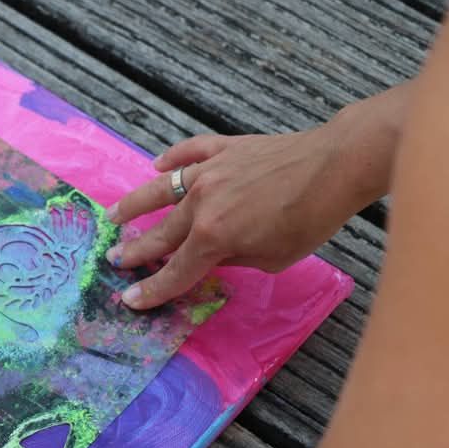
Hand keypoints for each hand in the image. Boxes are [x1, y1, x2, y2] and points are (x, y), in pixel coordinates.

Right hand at [107, 126, 379, 309]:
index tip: (130, 299)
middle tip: (114, 260)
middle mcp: (201, 204)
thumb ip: (235, 257)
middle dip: (135, 251)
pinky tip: (158, 165)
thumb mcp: (273, 258)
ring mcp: (209, 172)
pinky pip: (190, 152)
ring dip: (135, 204)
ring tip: (114, 214)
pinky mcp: (225, 148)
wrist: (334, 166)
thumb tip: (216, 253)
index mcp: (213, 237)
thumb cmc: (311, 219)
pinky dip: (172, 158)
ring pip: (161, 190)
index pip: (175, 271)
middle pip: (160, 233)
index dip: (152, 289)